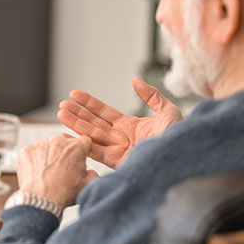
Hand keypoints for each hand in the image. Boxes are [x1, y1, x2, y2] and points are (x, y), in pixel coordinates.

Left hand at [16, 134, 97, 207]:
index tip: (79, 159)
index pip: (84, 141)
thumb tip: (90, 172)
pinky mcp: (26, 150)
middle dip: (65, 153)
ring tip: (49, 173)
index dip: (82, 151)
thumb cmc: (63, 193)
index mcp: (76, 146)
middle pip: (64, 142)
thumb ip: (93, 173)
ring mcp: (41, 144)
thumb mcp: (87, 185)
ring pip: (48, 146)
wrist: (41, 200)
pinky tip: (38, 172)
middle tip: (63, 169)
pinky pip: (33, 152)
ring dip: (49, 155)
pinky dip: (35, 160)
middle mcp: (58, 141)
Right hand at [57, 76, 181, 168]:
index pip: (104, 112)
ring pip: (91, 135)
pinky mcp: (117, 163)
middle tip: (62, 105)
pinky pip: (95, 152)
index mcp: (130, 126)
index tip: (74, 94)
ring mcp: (117, 150)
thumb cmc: (180, 138)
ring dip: (75, 125)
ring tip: (61, 114)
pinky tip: (70, 135)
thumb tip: (135, 80)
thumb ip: (151, 95)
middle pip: (93, 123)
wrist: (182, 157)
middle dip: (77, 114)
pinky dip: (82, 144)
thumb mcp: (168, 112)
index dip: (88, 103)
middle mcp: (120, 138)